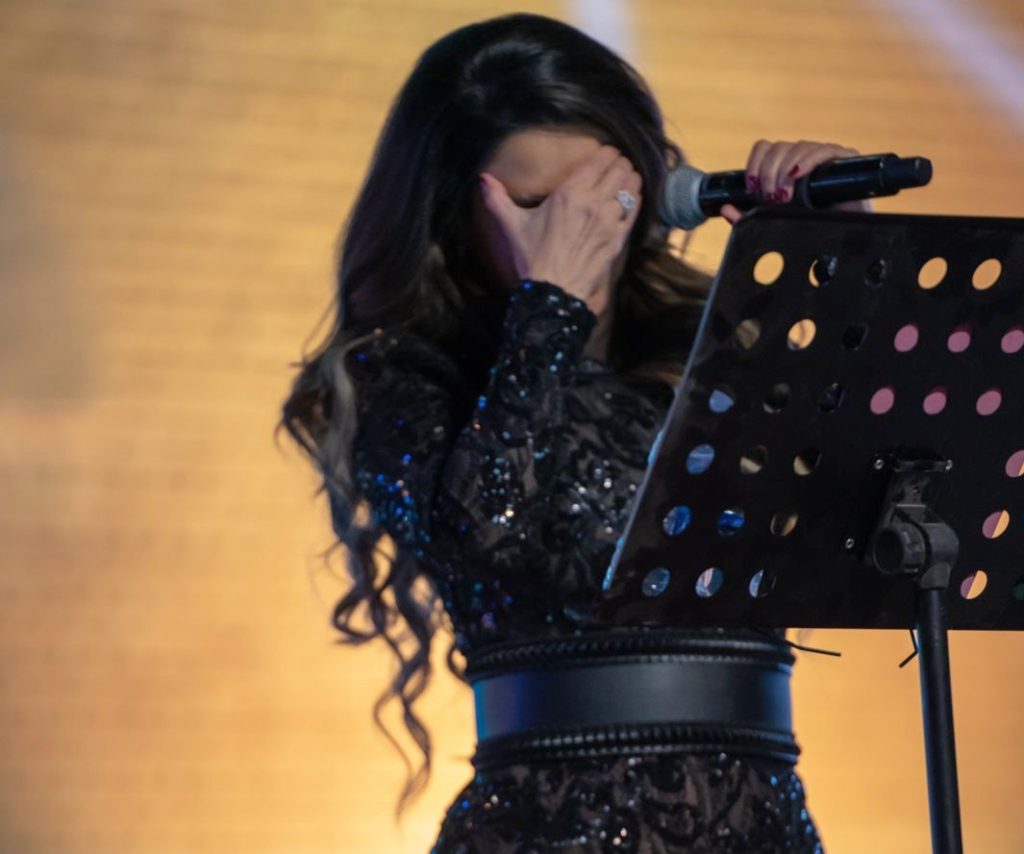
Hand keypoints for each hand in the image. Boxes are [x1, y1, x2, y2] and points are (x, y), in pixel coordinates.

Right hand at [478, 145, 642, 315]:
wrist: (554, 291)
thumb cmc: (533, 257)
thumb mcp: (513, 226)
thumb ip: (497, 199)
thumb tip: (483, 179)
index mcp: (569, 193)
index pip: (599, 160)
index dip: (607, 153)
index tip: (607, 153)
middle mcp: (593, 202)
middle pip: (619, 169)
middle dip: (620, 163)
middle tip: (618, 164)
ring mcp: (610, 220)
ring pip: (631, 187)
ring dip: (631, 179)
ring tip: (627, 178)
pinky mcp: (619, 238)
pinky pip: (635, 210)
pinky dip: (636, 199)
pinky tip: (633, 197)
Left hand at [720, 139, 874, 224]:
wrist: (840, 243)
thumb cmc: (807, 229)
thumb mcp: (771, 223)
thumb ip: (746, 218)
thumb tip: (725, 209)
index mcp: (784, 165)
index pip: (764, 147)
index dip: (755, 163)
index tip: (751, 186)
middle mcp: (803, 156)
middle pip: (779, 148)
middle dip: (769, 173)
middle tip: (770, 197)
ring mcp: (825, 156)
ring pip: (799, 147)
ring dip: (786, 170)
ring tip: (784, 196)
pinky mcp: (846, 160)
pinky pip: (827, 150)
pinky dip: (810, 159)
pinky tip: (799, 174)